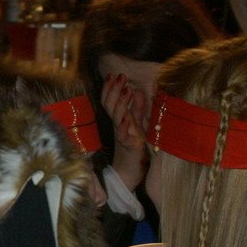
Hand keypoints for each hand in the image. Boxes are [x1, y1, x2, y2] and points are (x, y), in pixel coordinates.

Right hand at [100, 74, 147, 189]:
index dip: (110, 88)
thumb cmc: (134, 148)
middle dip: (114, 90)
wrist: (129, 172)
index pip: (110, 100)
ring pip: (115, 117)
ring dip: (120, 103)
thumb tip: (137, 90)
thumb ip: (137, 108)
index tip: (113, 74)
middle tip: (120, 76)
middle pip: (109, 105)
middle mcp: (118, 126)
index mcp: (120, 119)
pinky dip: (124, 126)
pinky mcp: (129, 146)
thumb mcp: (137, 124)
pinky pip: (123, 135)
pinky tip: (126, 119)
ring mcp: (122, 135)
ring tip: (126, 90)